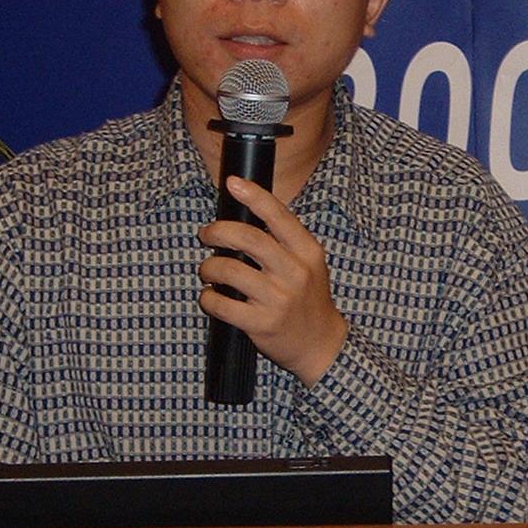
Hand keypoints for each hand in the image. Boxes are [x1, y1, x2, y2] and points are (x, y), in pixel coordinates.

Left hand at [197, 176, 348, 386]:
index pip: (279, 216)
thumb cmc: (308, 298)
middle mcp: (295, 273)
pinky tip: (211, 297)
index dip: (254, 196)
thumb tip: (245, 213)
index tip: (233, 182)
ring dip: (209, 267)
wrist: (320, 344)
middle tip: (207, 234)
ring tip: (208, 270)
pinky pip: (222, 304)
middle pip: (248, 239)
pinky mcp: (261, 324)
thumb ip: (284, 241)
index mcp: (308, 252)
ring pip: (229, 270)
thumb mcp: (308, 264)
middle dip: (218, 231)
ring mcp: (278, 299)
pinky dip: (208, 298)